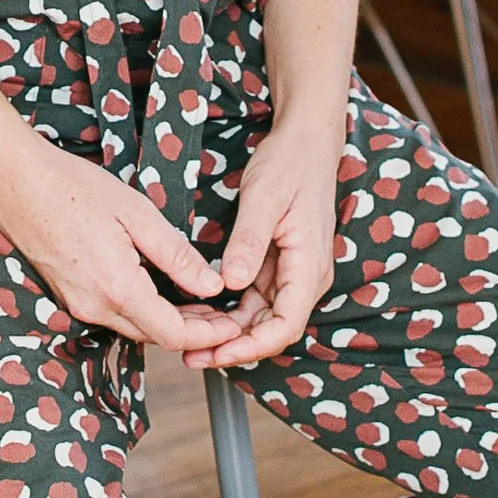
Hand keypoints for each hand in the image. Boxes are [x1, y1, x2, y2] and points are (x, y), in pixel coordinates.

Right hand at [0, 141, 235, 354]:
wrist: (16, 184)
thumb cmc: (75, 189)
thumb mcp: (137, 214)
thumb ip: (176, 256)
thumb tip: (212, 286)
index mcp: (117, 288)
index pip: (173, 336)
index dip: (209, 335)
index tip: (234, 323)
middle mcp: (95, 306)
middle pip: (155, 337)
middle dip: (194, 330)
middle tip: (226, 313)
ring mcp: (78, 305)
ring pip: (135, 328)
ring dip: (169, 321)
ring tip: (202, 302)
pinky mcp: (70, 297)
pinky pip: (115, 315)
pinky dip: (144, 311)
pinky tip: (162, 291)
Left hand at [185, 118, 340, 368]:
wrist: (305, 143)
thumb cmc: (290, 164)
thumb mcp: (264, 197)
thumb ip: (249, 242)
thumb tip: (231, 283)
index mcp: (309, 265)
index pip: (286, 324)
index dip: (253, 346)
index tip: (218, 352)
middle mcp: (304, 276)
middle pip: (272, 329)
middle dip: (233, 347)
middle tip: (190, 355)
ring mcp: (291, 273)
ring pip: (260, 318)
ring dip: (228, 333)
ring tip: (188, 340)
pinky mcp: (278, 266)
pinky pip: (254, 299)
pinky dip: (229, 311)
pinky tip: (201, 313)